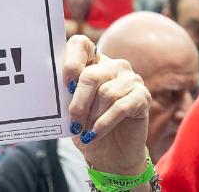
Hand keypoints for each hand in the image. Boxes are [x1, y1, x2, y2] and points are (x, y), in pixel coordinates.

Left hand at [62, 35, 150, 175]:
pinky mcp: (143, 96)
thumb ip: (66, 94)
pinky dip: (104, 123)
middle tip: (73, 123)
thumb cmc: (87, 127)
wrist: (111, 154)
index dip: (70, 62)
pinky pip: (120, 107)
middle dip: (78, 103)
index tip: (64, 85)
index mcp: (93, 61)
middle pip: (90, 76)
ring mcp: (130, 78)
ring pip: (106, 93)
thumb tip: (56, 87)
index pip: (80, 44)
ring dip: (91, 117)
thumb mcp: (72, 109)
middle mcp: (113, 65)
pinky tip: (94, 134)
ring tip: (84, 131)